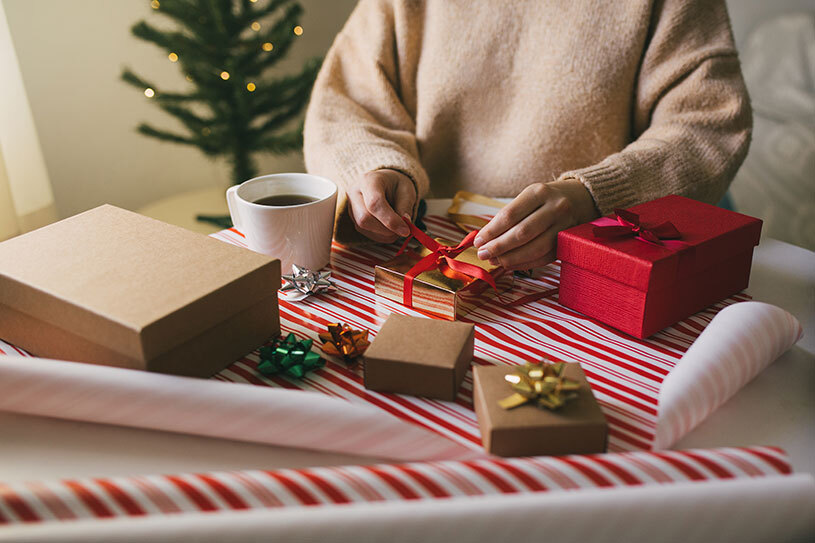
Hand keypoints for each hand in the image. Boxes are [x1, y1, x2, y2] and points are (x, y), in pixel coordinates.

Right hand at [347, 169, 416, 242]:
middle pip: (364, 218)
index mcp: (368, 180)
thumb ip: (405, 207)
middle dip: (386, 229)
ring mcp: (351, 207)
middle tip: (404, 230)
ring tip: (398, 226)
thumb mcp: (406, 191)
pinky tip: (390, 228)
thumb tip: (405, 224)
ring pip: (364, 228)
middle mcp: (355, 193)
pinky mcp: (354, 219)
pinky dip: (382, 235)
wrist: (385, 183)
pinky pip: (366, 233)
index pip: (374, 203)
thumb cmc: (396, 185)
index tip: (405, 230)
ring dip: (385, 234)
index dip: (390, 220)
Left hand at [472, 178, 597, 269]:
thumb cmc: (545, 199)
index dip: (491, 231)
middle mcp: (555, 208)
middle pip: (522, 233)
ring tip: (494, 261)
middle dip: (498, 247)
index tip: (477, 241)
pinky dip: (524, 264)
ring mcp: (564, 226)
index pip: (510, 215)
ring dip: (510, 259)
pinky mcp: (567, 242)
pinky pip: (543, 258)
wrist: (581, 199)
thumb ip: (507, 216)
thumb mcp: (528, 197)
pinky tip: (509, 265)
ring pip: (534, 249)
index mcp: (539, 192)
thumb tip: (484, 240)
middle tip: (482, 254)